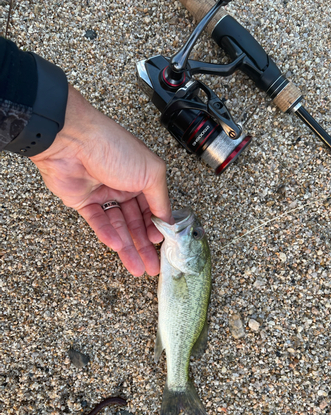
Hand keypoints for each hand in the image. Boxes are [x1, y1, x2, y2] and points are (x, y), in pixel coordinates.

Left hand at [30, 85, 171, 276]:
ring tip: (138, 268)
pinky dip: (107, 235)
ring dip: (128, 247)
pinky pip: (98, 222)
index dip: (157, 228)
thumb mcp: (151, 172)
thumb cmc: (113, 147)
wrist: (72, 140)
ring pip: (118, 226)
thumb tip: (169, 220)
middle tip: (152, 267)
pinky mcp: (82, 201)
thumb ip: (161, 200)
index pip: (153, 209)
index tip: (162, 246)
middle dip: (144, 246)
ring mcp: (102, 194)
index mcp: (142, 177)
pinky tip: (118, 247)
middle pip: (136, 222)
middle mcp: (123, 185)